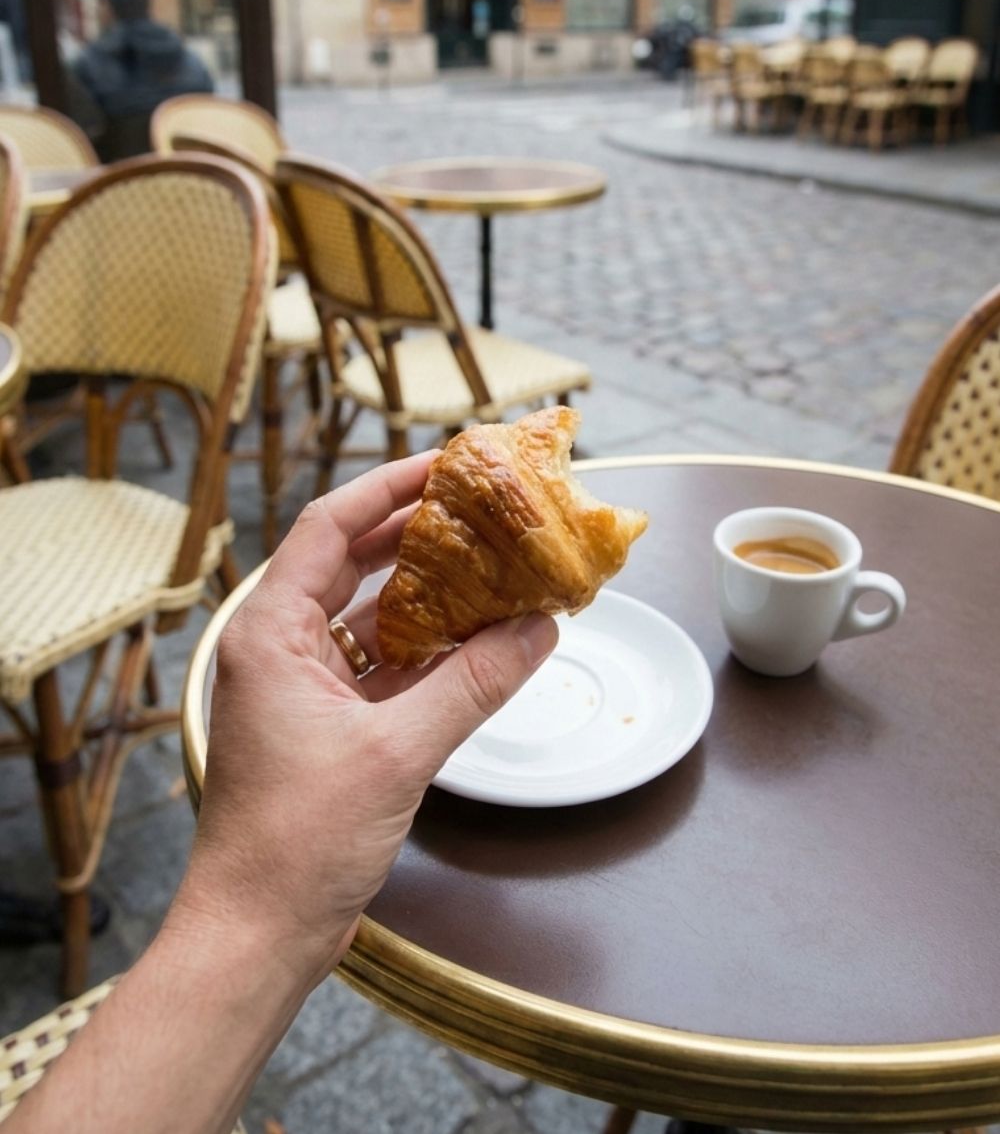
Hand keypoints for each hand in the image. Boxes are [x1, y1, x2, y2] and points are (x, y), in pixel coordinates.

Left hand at [175, 454, 557, 987]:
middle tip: (483, 511)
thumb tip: (541, 626)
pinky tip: (480, 643)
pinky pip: (380, 666)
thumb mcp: (398, 752)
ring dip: (428, 597)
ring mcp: (300, 687)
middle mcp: (277, 647)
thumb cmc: (297, 841)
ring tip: (494, 569)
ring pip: (370, 616)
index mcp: (269, 632)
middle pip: (351, 563)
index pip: (329, 525)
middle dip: (417, 537)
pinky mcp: (324, 726)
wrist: (257, 935)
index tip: (447, 464)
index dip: (388, 487)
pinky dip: (427, 652)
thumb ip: (474, 683)